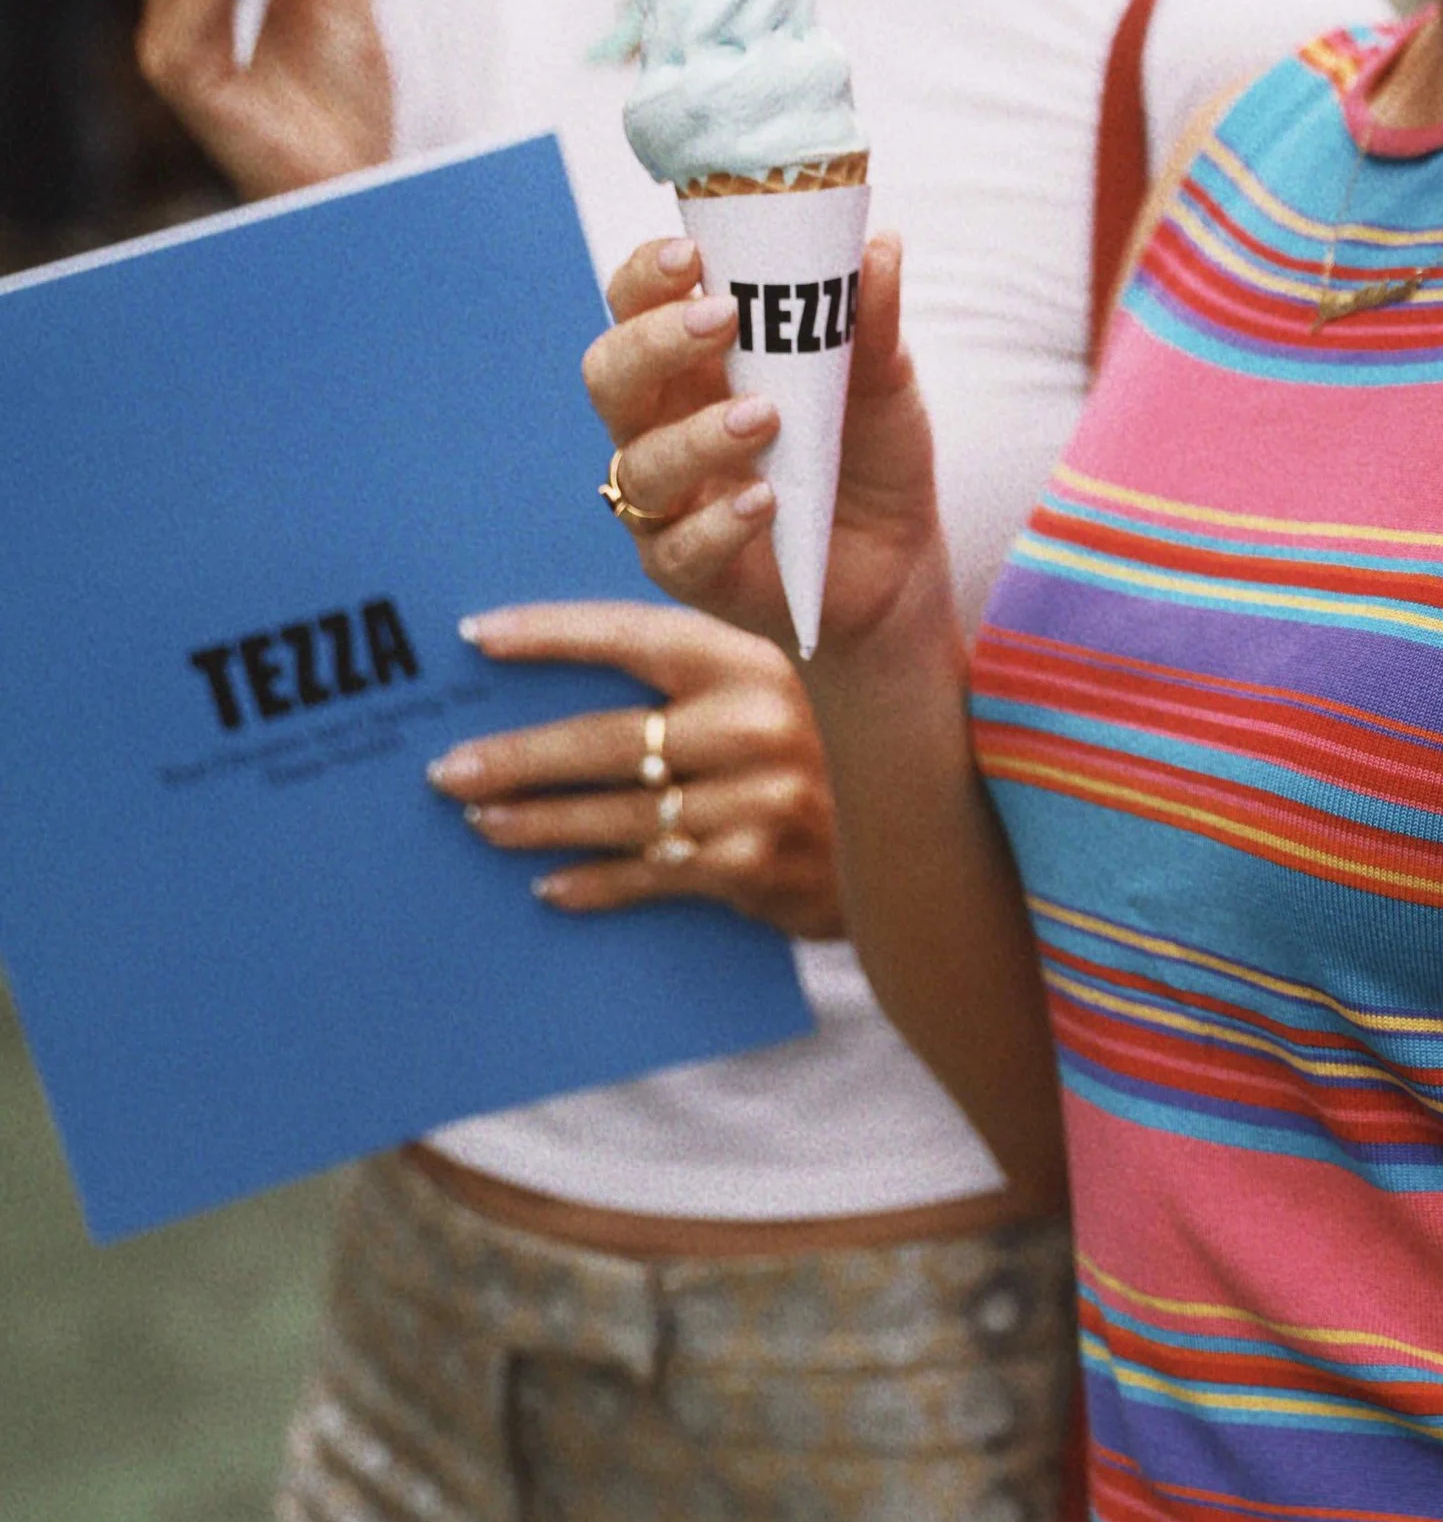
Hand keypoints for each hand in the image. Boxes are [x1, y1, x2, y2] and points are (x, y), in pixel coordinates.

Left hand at [426, 597, 842, 934]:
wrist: (914, 824)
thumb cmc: (822, 739)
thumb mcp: (774, 679)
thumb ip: (697, 669)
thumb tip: (574, 669)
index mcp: (749, 657)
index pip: (631, 635)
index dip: (550, 635)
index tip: (478, 636)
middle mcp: (752, 723)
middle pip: (606, 739)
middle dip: (518, 757)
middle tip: (449, 769)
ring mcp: (753, 800)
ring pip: (617, 814)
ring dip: (539, 822)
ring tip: (482, 821)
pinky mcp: (753, 869)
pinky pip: (649, 875)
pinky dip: (593, 883)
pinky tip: (548, 886)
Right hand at [582, 228, 948, 660]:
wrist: (900, 557)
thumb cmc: (870, 448)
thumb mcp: (884, 378)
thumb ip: (872, 318)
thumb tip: (880, 243)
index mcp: (696, 361)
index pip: (636, 303)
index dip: (648, 275)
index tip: (691, 255)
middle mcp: (665, 422)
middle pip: (610, 373)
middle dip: (654, 340)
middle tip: (723, 319)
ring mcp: (670, 499)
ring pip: (640, 462)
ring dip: (697, 435)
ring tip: (766, 418)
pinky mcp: (688, 570)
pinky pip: (676, 550)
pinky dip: (717, 523)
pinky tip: (765, 501)